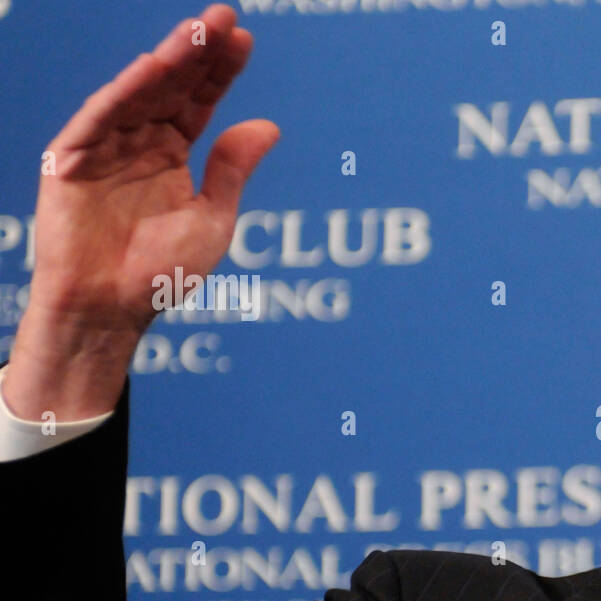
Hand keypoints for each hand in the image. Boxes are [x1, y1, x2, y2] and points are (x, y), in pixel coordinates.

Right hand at [6, 3, 277, 419]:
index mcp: (172, 154)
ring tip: (197, 32)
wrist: (113, 309)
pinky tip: (151, 68)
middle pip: (171, 87)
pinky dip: (124, 93)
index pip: (199, 101)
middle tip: (226, 18)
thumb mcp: (212, 217)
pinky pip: (99, 119)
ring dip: (167, 61)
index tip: (245, 38)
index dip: (220, 71)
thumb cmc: (163, 271)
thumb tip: (269, 125)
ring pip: (137, 94)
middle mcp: (138, 142)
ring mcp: (104, 148)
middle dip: (198, 52)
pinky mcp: (71, 161)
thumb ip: (233, 170)